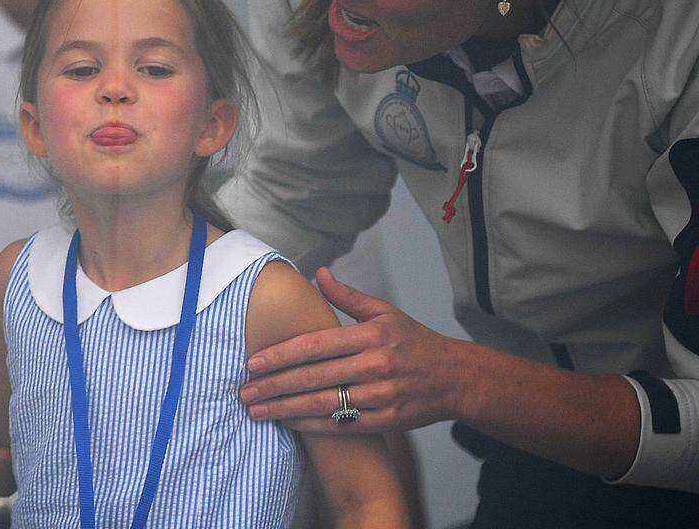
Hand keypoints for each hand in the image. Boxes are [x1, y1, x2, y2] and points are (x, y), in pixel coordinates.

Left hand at [239, 268, 467, 433]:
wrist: (454, 378)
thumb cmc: (415, 342)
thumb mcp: (385, 312)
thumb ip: (348, 297)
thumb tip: (318, 274)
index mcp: (371, 335)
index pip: (316, 345)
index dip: (281, 355)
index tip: (253, 362)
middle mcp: (375, 365)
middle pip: (313, 377)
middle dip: (274, 385)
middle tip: (244, 391)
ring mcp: (380, 396)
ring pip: (323, 404)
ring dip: (285, 409)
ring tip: (256, 411)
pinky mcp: (386, 420)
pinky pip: (340, 425)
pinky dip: (311, 426)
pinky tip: (288, 423)